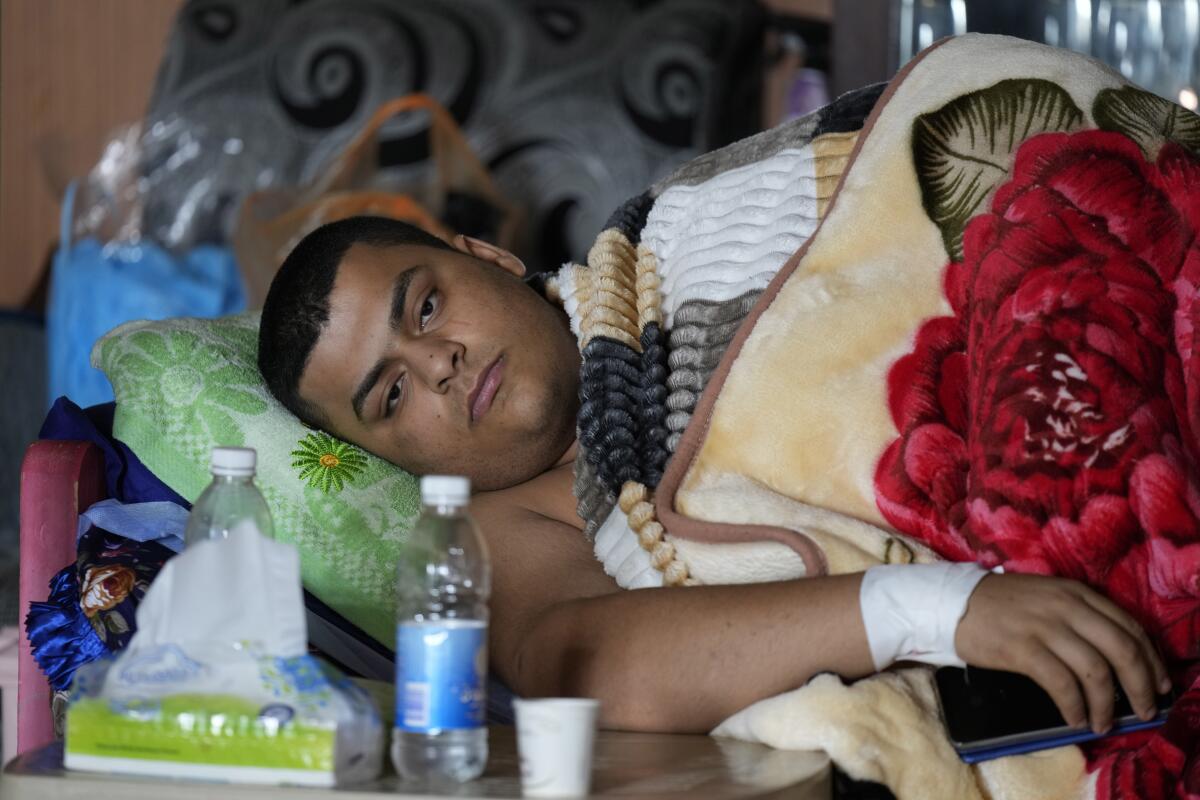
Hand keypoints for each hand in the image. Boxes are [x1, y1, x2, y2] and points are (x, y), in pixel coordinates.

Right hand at [954, 573, 1169, 733]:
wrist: (950, 603)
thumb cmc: (999, 604)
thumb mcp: (1047, 597)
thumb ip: (1078, 615)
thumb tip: (1113, 656)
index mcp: (1077, 593)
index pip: (1130, 628)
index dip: (1151, 661)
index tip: (1158, 685)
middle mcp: (1067, 607)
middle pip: (1122, 650)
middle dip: (1140, 687)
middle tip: (1143, 712)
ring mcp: (1045, 627)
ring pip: (1096, 671)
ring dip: (1106, 705)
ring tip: (1103, 723)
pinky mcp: (1022, 648)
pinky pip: (1062, 684)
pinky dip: (1075, 707)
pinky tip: (1075, 718)